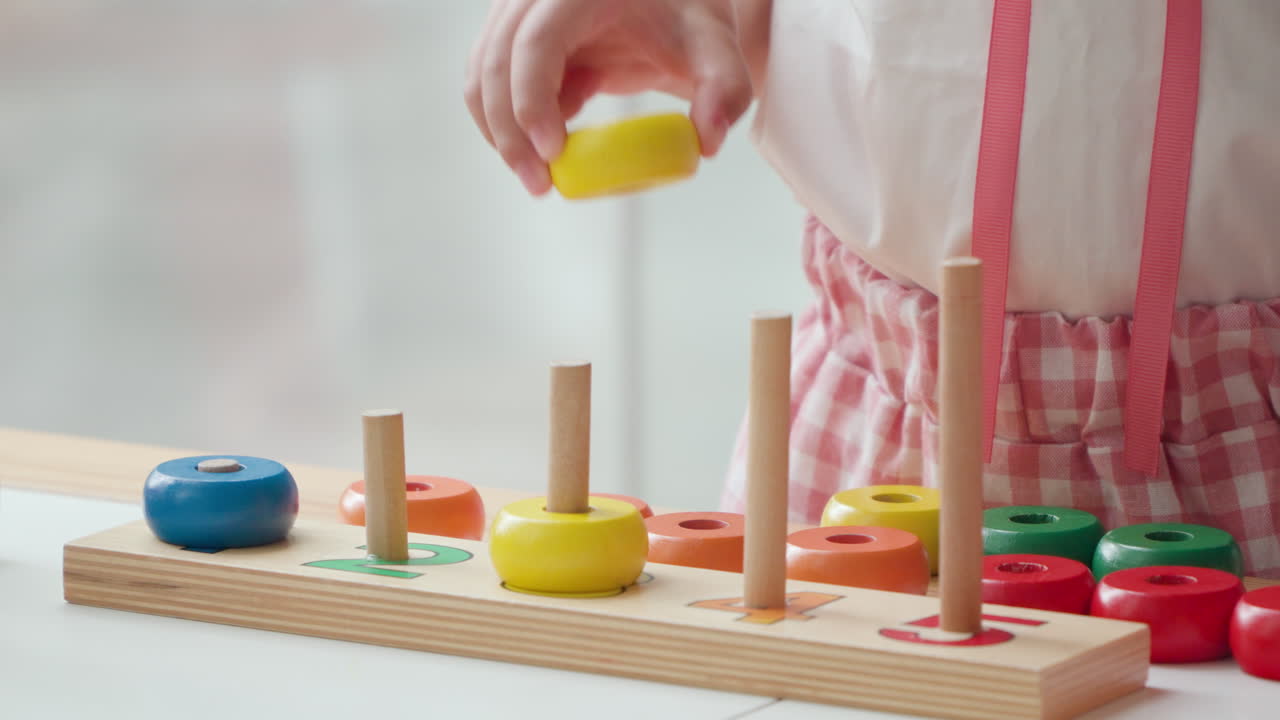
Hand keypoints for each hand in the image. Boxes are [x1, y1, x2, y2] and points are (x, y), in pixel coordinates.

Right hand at [464, 0, 754, 194]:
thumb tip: (708, 141)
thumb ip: (724, 92)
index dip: (532, 100)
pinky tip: (551, 142)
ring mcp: (516, 12)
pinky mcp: (512, 36)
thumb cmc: (687, 18)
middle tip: (540, 185)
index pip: (535, 43)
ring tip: (541, 175)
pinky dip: (509, 122)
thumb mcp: (716, 50)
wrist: (669, 1)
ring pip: (482, 76)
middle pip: (495, 63)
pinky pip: (492, 82)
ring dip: (501, 133)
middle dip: (509, 133)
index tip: (553, 153)